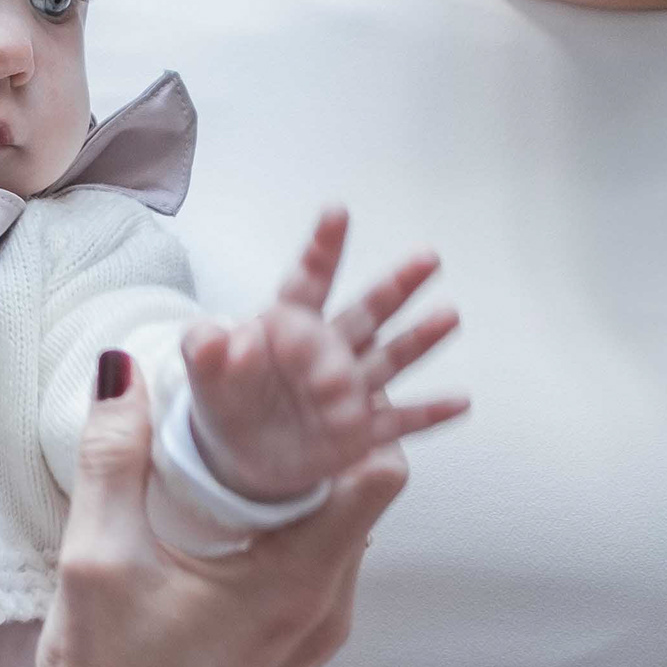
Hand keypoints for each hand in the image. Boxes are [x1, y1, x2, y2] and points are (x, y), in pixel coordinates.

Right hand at [20, 347, 404, 666]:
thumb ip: (115, 454)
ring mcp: (317, 630)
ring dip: (309, 474)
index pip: (377, 472)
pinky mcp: (297, 643)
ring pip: (344, 523)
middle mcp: (326, 608)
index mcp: (296, 583)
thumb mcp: (96, 555)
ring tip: (254, 425)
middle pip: (364, 491)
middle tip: (275, 382)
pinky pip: (320, 558)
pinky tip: (238, 493)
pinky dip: (295, 516)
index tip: (302, 373)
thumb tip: (124, 367)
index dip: (350, 412)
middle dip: (327, 432)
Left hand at [183, 207, 465, 503]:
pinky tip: (461, 401)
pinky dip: (429, 414)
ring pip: (390, 358)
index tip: (337, 211)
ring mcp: (348, 389)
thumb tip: (227, 335)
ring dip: (420, 339)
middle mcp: (327, 350)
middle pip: (366, 311)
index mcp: (288, 326)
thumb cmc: (226, 400)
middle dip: (395, 285)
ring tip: (450, 315)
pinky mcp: (359, 431)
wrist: (239, 455)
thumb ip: (207, 350)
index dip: (322, 248)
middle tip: (427, 256)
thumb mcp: (204, 375)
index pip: (308, 281)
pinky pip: (398, 423)